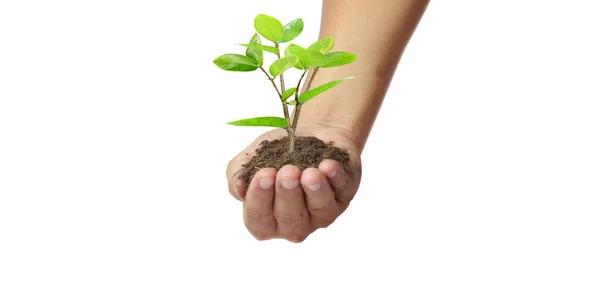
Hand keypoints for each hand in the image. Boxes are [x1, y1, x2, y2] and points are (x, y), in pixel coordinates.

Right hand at [226, 124, 361, 242]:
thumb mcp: (252, 159)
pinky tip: (328, 165)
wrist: (308, 132)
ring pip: (321, 211)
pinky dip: (336, 178)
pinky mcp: (344, 196)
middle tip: (287, 172)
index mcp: (267, 219)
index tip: (264, 174)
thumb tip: (239, 187)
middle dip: (288, 197)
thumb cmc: (276, 152)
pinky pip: (342, 191)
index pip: (259, 220)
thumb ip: (238, 174)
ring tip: (310, 173)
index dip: (260, 200)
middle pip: (291, 221)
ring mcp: (322, 213)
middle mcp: (295, 222)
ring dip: (315, 192)